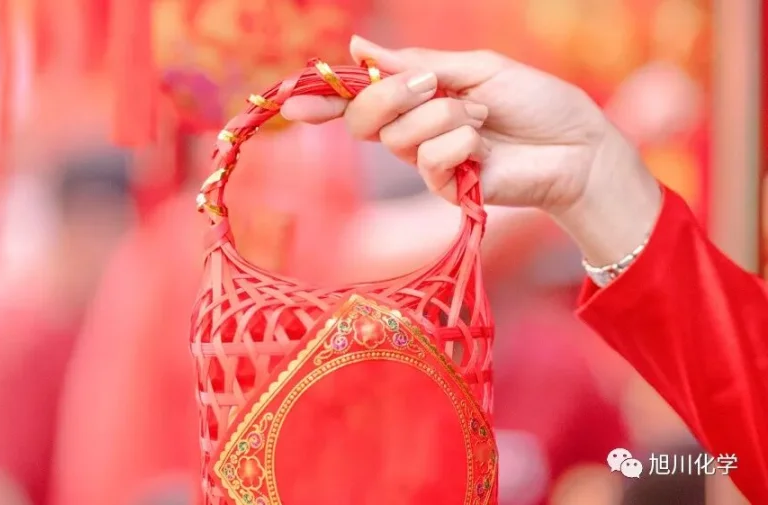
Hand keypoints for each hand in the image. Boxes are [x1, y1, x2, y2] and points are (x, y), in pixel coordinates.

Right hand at [282, 36, 662, 264]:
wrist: (577, 145)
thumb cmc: (536, 102)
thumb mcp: (476, 68)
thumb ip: (418, 64)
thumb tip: (361, 48)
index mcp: (418, 98)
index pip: (360, 100)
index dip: (325, 99)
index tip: (294, 100)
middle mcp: (415, 131)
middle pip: (363, 119)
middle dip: (389, 96)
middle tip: (431, 84)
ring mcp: (428, 162)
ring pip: (397, 137)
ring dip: (443, 114)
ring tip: (481, 113)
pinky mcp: (446, 189)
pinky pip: (428, 160)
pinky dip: (458, 141)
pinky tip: (483, 142)